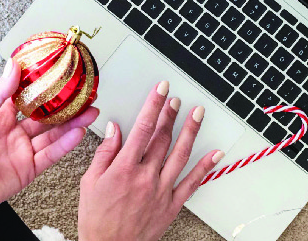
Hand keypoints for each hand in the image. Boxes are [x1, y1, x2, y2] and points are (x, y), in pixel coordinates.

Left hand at [0, 60, 98, 212]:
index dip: (44, 88)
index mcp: (1, 118)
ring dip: (72, 124)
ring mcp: (23, 152)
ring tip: (90, 112)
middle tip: (84, 96)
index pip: (27, 98)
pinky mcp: (28, 170)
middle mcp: (15, 134)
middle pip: (47, 117)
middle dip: (66, 107)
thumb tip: (12, 66)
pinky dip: (65, 145)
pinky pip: (51, 155)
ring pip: (53, 135)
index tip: (60, 76)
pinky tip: (78, 134)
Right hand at [78, 81, 223, 240]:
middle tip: (176, 98)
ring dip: (190, 131)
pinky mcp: (172, 204)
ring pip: (181, 155)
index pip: (143, 128)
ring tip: (198, 113)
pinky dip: (206, 167)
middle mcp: (145, 176)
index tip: (161, 90)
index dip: (154, 105)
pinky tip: (216, 153)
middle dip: (171, 114)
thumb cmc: (97, 218)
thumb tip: (115, 129)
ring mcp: (161, 190)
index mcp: (124, 168)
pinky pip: (192, 183)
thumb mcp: (90, 182)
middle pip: (163, 138)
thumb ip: (105, 153)